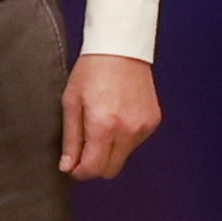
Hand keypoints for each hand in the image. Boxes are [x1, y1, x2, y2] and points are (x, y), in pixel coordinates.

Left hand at [56, 52, 160, 181]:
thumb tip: (68, 167)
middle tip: (83, 149)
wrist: (121, 48)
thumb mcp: (71, 103)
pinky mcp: (153, 121)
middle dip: (95, 165)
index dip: (80, 172)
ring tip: (101, 124)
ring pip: (123, 157)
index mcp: (104, 126)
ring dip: (110, 151)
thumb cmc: (91, 71)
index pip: (94, 169)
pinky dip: (124, 138)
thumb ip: (71, 139)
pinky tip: (116, 116)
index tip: (72, 166)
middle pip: (110, 170)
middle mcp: (128, 130)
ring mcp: (144, 127)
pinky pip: (135, 142)